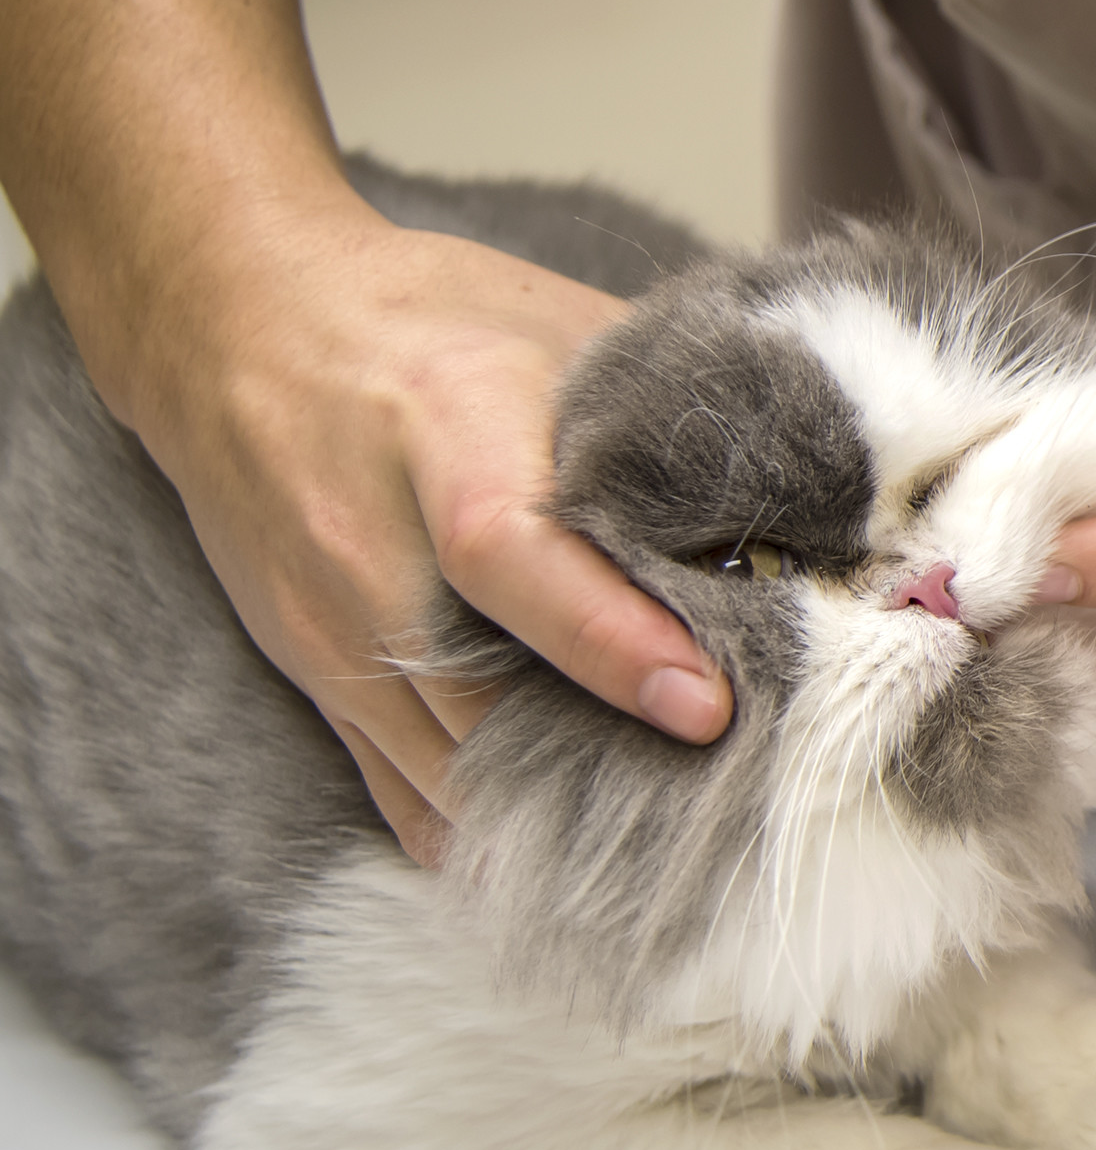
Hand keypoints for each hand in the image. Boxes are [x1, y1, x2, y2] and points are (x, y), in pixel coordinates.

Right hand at [125, 198, 730, 859]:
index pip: (514, 556)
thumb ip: (661, 406)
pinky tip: (572, 835)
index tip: (706, 703)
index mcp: (442, 431)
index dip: (611, 640)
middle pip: (479, 695)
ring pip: (444, 765)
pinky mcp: (311, 674)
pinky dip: (484, 824)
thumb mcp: (551, 322)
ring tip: (678, 820)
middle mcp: (368, 546)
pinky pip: (399, 789)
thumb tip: (806, 474)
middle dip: (607, 755)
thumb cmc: (426, 315)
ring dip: (555, 802)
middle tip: (739, 788)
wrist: (234, 321)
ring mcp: (327, 625)